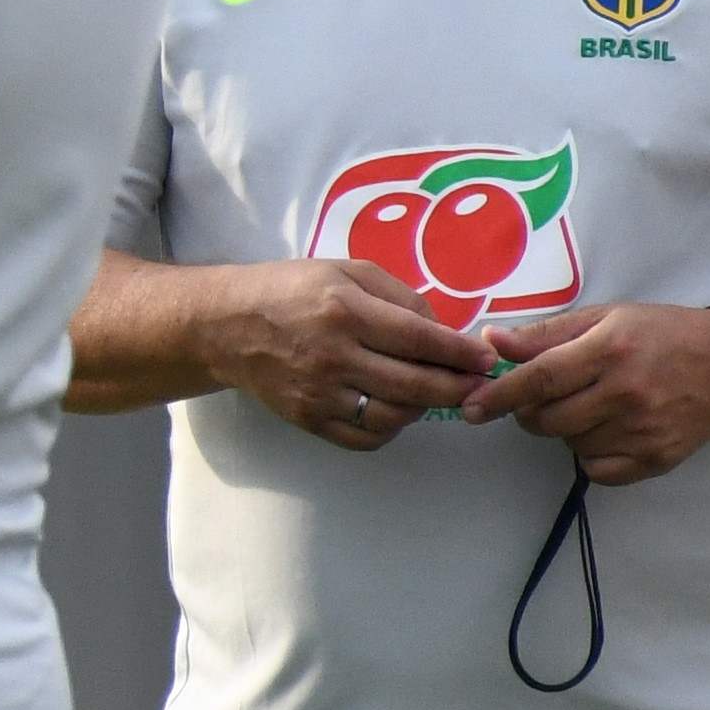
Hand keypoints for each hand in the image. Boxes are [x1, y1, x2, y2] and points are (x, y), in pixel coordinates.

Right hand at [207, 255, 498, 453]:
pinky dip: (390, 429)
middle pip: (416, 385)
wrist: (223, 325)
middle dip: (459, 387)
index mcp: (345, 311)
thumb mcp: (347, 272)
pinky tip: (395, 410)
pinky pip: (363, 438)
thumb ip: (400, 296)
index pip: (422, 339)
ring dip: (425, 409)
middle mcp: (333, 356)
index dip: (463, 353)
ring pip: (394, 416)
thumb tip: (443, 332)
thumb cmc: (289, 290)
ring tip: (433, 394)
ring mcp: (318, 393)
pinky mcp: (306, 418)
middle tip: (478, 384)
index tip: (487, 359)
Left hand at [475, 296, 709, 484]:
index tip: (470, 409)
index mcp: (610, 351)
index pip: (539, 380)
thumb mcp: (606, 319)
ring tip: (593, 406)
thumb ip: (546, 334)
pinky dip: (591, 455)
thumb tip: (490, 341)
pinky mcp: (656, 459)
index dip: (498, 397)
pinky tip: (610, 430)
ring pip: (568, 445)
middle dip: (530, 413)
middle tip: (546, 398)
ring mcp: (643, 430)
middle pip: (545, 420)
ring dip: (566, 430)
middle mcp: (626, 393)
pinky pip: (595, 470)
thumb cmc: (660, 335)